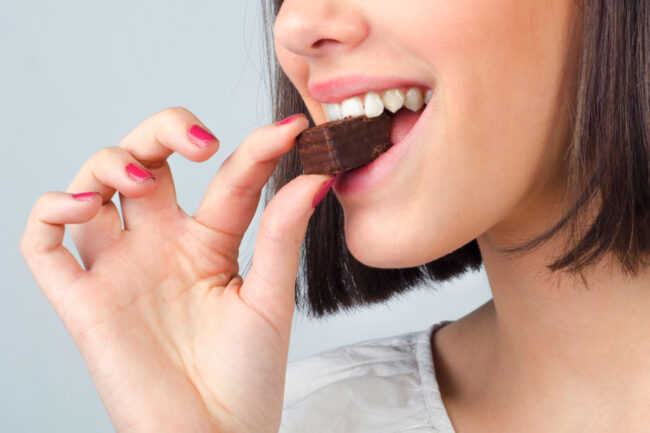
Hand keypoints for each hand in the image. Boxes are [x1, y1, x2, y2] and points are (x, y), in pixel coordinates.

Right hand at [20, 107, 331, 432]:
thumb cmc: (247, 377)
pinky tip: (82, 205)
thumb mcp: (271, 299)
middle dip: (162, 130)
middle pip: (145, 159)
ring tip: (143, 181)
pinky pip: (43, 245)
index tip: (291, 132)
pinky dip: (49, 211)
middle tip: (200, 141)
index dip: (256, 149)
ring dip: (107, 163)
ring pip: (91, 187)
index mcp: (209, 242)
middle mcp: (160, 245)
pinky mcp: (83, 301)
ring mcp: (120, 269)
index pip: (226, 178)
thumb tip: (316, 176)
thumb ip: (283, 235)